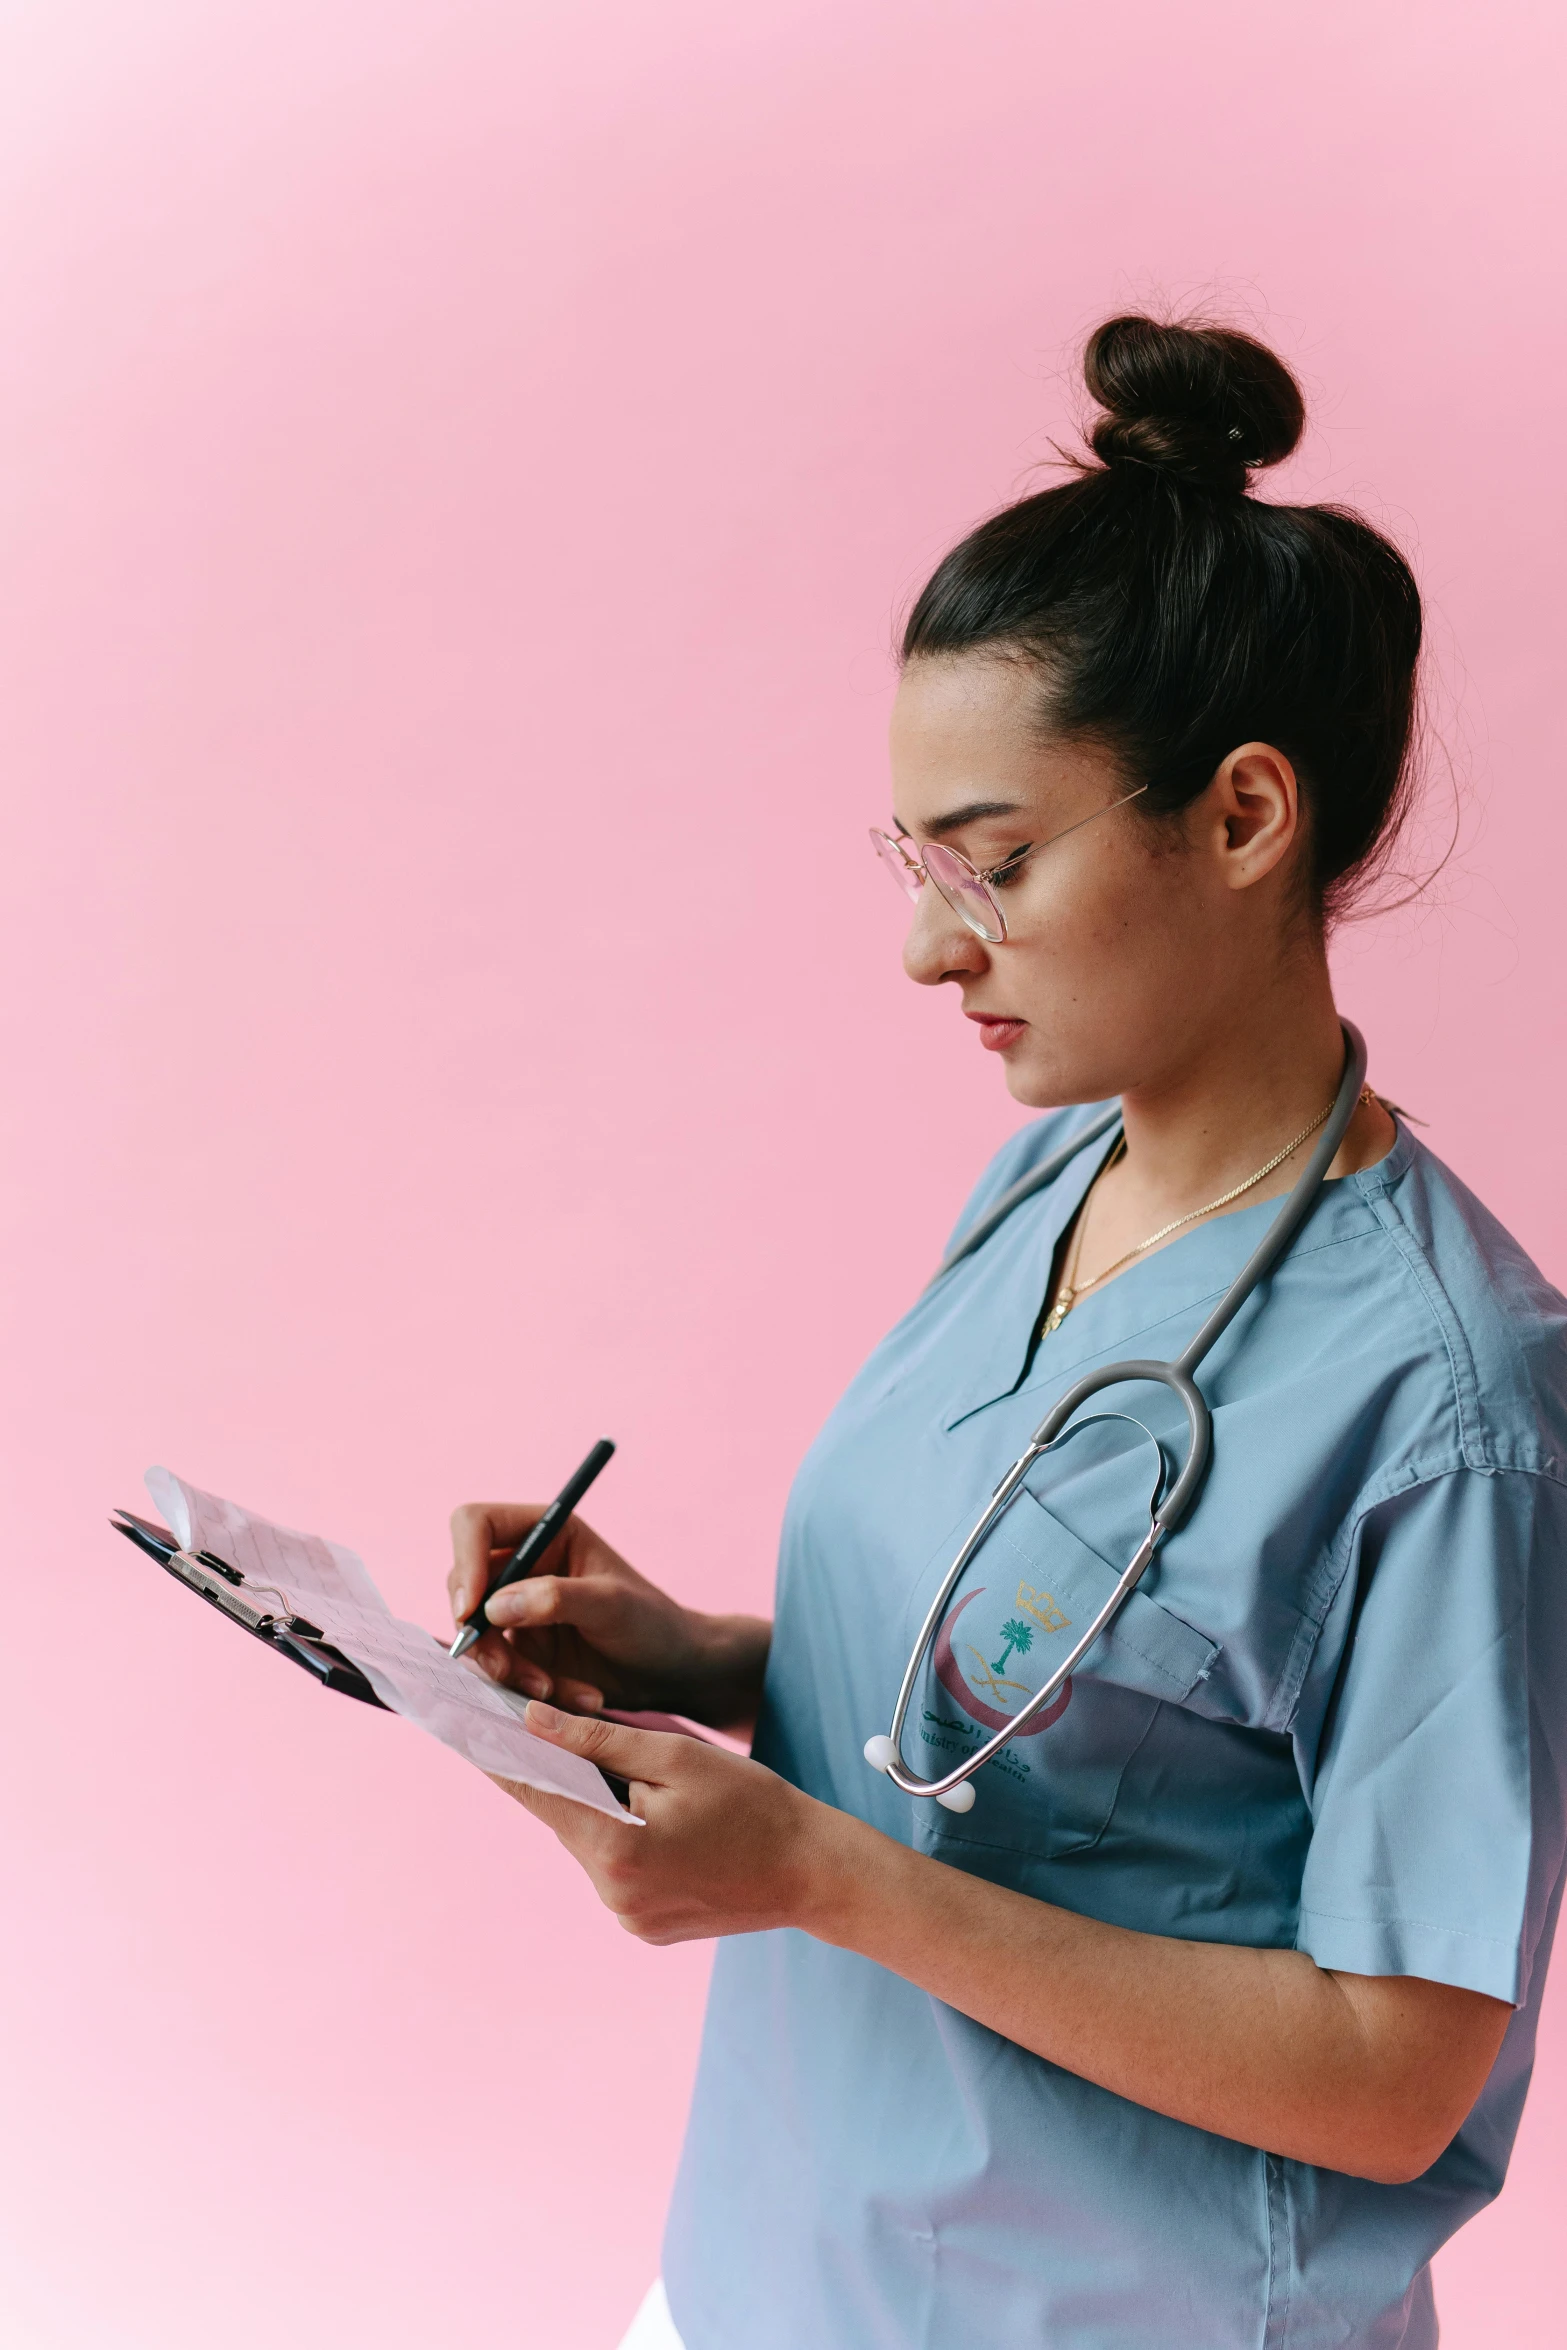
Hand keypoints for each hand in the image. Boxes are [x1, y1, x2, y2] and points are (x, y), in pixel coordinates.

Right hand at [447, 1502, 769, 1730]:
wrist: (671, 1671)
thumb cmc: (651, 1623)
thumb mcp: (611, 1605)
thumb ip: (555, 1598)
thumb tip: (493, 1607)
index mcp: (545, 1531)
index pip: (475, 1524)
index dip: (464, 1561)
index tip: (471, 1609)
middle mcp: (523, 1565)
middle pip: (463, 1586)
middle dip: (482, 1634)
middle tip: (506, 1670)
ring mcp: (517, 1609)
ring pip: (477, 1636)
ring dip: (508, 1670)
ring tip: (553, 1689)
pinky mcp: (521, 1649)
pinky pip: (500, 1670)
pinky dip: (529, 1688)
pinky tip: (578, 1695)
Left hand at [494, 1703, 852, 1943]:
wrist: (812, 1871)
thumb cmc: (752, 1802)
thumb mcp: (676, 1755)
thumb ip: (599, 1739)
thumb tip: (531, 1720)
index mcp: (615, 1847)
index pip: (536, 1792)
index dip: (500, 1755)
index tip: (465, 1725)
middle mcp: (611, 1892)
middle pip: (565, 1817)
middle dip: (564, 1775)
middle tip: (557, 1729)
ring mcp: (628, 1916)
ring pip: (591, 1842)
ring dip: (601, 1808)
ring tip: (641, 1779)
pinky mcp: (645, 1927)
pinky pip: (617, 1870)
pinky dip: (626, 1839)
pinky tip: (663, 1821)